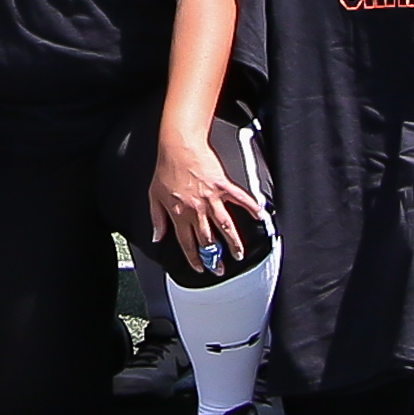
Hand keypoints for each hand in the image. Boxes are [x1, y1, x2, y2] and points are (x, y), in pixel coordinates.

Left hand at [147, 127, 268, 276]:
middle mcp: (197, 210)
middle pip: (208, 240)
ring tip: (239, 254)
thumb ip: (157, 219)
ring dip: (233, 242)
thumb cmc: (166, 168)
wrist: (178, 146)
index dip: (194, 258)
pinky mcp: (223, 185)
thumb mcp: (154, 196)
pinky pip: (239, 198)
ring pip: (225, 226)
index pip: (187, 243)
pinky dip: (250, 207)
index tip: (200, 268)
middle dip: (215, 257)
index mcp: (180, 214)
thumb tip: (157, 236)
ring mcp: (211, 198)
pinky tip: (259, 215)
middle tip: (221, 268)